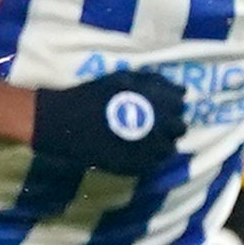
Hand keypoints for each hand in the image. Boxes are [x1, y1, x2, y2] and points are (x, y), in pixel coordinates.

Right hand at [27, 67, 187, 176]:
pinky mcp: (136, 166)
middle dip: (169, 125)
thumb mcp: (121, 78)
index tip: (160, 106)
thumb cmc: (90, 95)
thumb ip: (154, 83)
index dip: (171, 105)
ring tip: (142, 140)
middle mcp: (159, 125)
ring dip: (160, 143)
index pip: (179, 104)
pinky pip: (153, 164)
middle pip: (179, 128)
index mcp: (157, 102)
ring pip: (168, 148)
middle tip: (152, 124)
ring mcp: (149, 149)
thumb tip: (181, 90)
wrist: (61, 121)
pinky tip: (133, 151)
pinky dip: (148, 158)